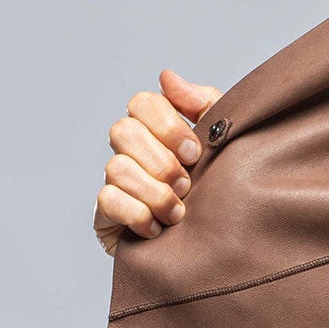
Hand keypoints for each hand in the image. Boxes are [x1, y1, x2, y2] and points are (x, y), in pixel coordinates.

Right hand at [93, 69, 221, 255]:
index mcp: (156, 130)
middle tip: (187, 184)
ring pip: (117, 168)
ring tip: (179, 213)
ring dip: (154, 192)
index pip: (142, 103)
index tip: (195, 152)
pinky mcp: (106, 215)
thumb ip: (203, 105)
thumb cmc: (218, 191)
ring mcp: (116, 182)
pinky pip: (108, 201)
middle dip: (161, 161)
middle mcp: (131, 152)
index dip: (167, 125)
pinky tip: (158, 229)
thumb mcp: (222, 144)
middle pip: (123, 130)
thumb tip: (166, 77)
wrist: (217, 250)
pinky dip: (138, 215)